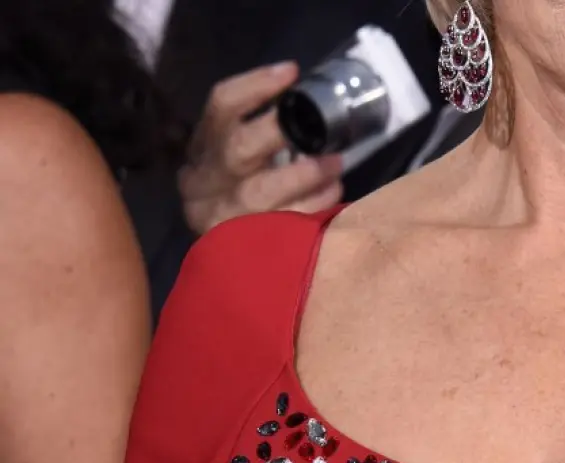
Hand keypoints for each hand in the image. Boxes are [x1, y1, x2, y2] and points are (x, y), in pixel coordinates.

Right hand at [179, 61, 343, 234]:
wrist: (219, 263)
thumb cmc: (238, 197)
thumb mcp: (236, 162)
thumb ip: (260, 135)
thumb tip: (312, 108)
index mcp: (204, 148)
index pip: (220, 105)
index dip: (255, 86)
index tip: (291, 72)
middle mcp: (205, 181)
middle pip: (238, 149)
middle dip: (280, 133)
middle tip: (320, 128)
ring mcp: (221, 217)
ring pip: (260, 193)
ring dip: (305, 175)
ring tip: (336, 164)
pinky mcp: (242, 248)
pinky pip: (283, 225)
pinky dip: (313, 207)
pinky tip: (333, 196)